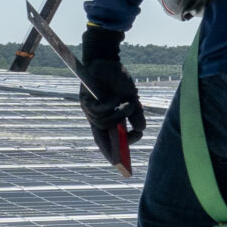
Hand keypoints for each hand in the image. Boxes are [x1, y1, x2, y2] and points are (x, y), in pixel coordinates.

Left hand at [78, 27, 146, 157]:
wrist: (108, 62)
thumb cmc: (118, 80)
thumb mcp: (131, 99)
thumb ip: (135, 115)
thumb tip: (141, 129)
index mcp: (104, 118)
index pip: (104, 141)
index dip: (110, 153)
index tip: (120, 165)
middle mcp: (94, 117)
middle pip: (104, 136)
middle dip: (121, 139)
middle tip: (136, 135)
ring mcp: (88, 109)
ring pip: (104, 123)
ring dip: (120, 114)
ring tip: (128, 102)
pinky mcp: (85, 100)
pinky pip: (99, 111)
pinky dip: (110, 105)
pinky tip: (116, 97)